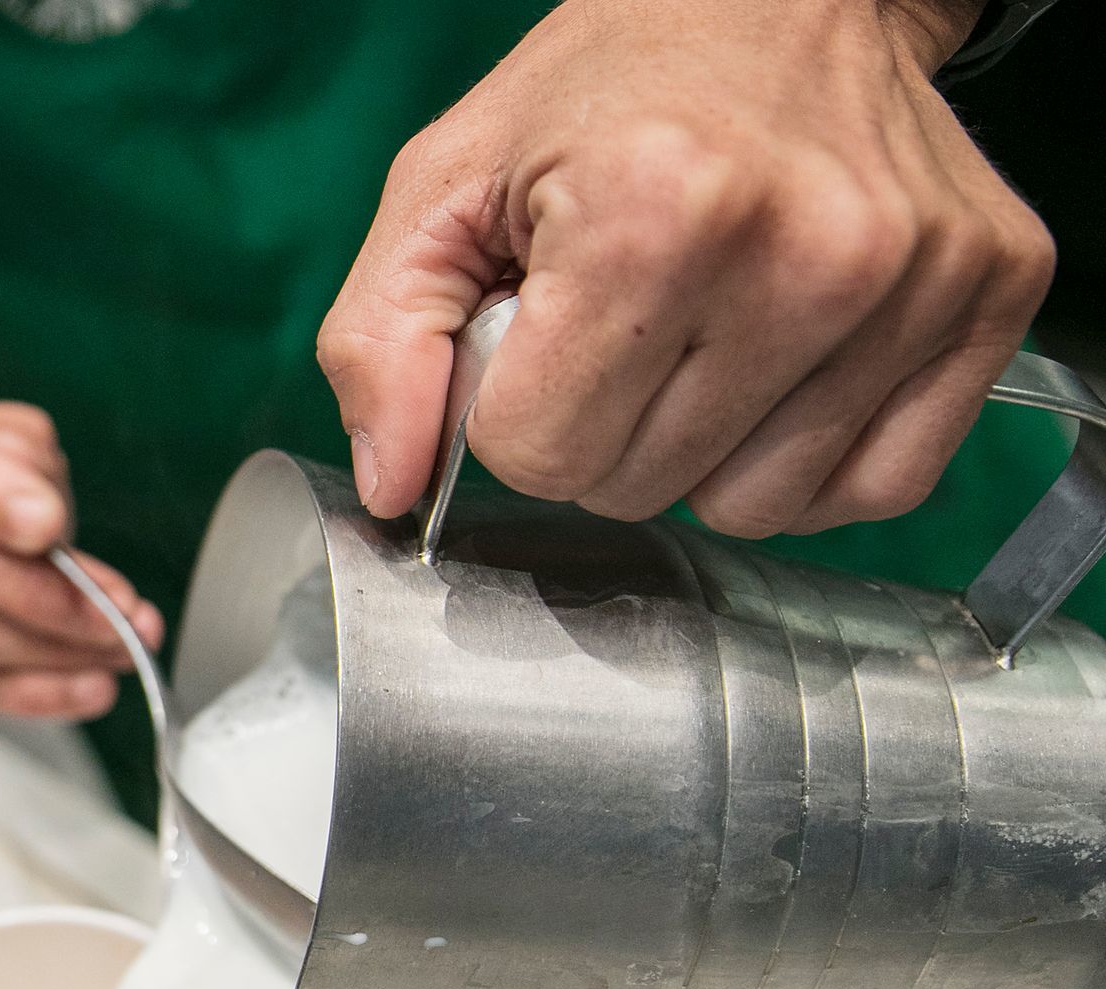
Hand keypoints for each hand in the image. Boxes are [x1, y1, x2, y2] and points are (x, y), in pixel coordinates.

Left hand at [318, 0, 1053, 537]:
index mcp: (649, 212)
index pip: (538, 454)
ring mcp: (911, 279)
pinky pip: (874, 489)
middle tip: (622, 321)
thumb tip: (390, 489)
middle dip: (601, 429)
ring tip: (701, 338)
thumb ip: (381, 343)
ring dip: (701, 454)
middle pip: (637, 488)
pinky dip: (807, 461)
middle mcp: (805, 250)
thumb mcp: (445, 190)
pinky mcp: (989, 296)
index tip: (541, 331)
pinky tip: (779, 373)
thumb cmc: (604, 96)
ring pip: (752, 509)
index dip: (515, 409)